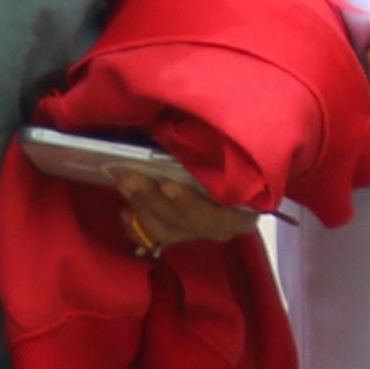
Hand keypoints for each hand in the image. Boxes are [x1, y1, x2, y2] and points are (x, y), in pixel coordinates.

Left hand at [108, 161, 255, 255]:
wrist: (239, 166)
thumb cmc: (232, 156)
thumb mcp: (231, 154)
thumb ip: (215, 152)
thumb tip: (190, 130)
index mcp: (245, 208)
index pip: (220, 214)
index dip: (191, 203)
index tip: (167, 184)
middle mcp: (224, 226)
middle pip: (185, 221)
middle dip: (154, 199)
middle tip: (130, 177)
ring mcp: (199, 232)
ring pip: (168, 229)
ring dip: (143, 207)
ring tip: (124, 184)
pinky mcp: (178, 233)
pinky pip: (154, 238)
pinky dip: (137, 227)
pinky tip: (124, 211)